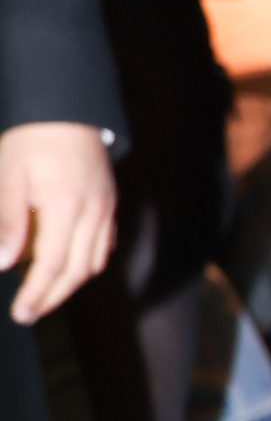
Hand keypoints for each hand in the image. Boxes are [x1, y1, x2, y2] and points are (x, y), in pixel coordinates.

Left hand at [0, 121, 115, 320]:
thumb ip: (7, 220)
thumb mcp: (8, 175)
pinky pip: (104, 245)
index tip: (21, 313)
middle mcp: (93, 212)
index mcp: (66, 206)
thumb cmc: (32, 139)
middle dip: (53, 297)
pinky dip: (86, 263)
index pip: (53, 263)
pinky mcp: (110, 204)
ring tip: (44, 293)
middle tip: (29, 312)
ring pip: (95, 261)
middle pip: (79, 271)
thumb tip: (2, 263)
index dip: (36, 293)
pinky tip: (67, 266)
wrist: (67, 107)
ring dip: (71, 283)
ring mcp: (106, 208)